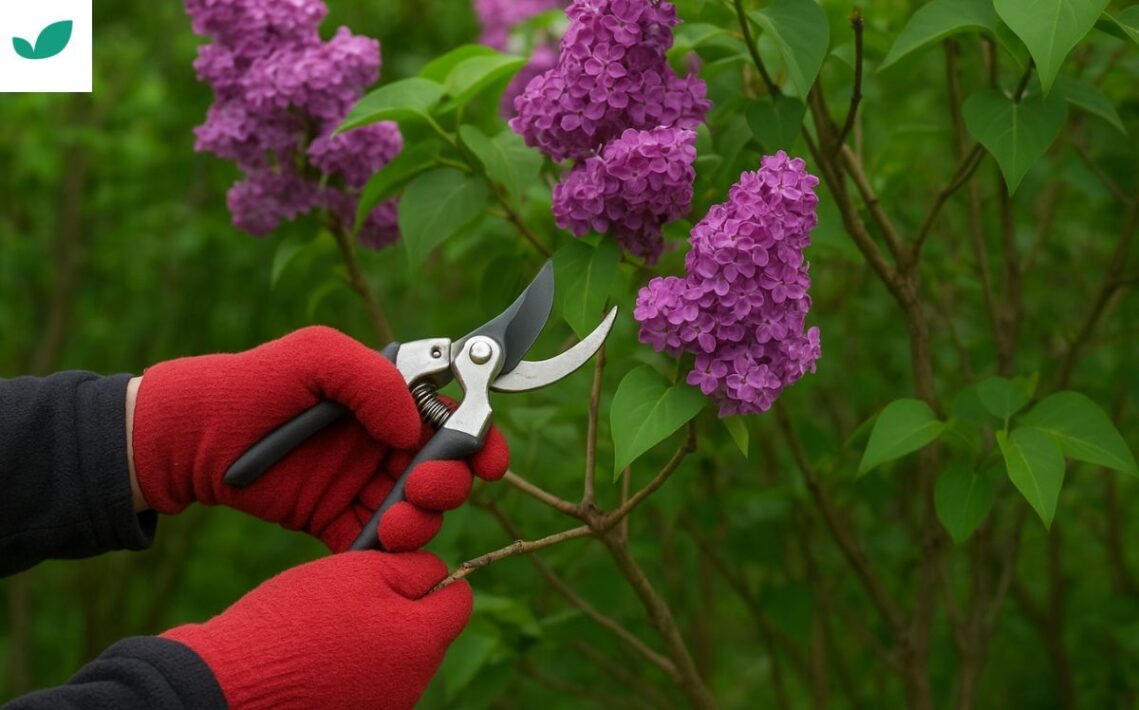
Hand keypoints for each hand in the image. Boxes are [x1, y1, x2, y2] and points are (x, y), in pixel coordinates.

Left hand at [130, 326, 508, 550]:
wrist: (189, 437)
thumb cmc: (251, 384)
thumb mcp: (314, 356)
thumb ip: (373, 379)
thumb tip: (414, 426)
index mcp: (388, 399)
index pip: (455, 418)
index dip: (481, 441)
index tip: (487, 462)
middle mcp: (382, 442)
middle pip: (447, 470)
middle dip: (451, 483)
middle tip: (425, 486)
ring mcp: (361, 483)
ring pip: (420, 510)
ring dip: (423, 520)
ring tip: (395, 521)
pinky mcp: (336, 520)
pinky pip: (377, 541)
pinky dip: (388, 546)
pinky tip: (377, 542)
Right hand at [164, 551, 468, 709]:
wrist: (228, 684)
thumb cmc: (293, 621)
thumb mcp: (358, 571)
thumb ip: (411, 569)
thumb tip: (439, 574)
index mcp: (422, 642)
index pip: (458, 599)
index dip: (430, 576)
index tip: (393, 569)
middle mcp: (413, 685)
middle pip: (428, 632)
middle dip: (400, 608)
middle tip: (349, 595)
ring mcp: (386, 707)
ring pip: (397, 658)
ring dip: (374, 638)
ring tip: (324, 628)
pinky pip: (369, 683)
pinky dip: (351, 668)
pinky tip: (315, 658)